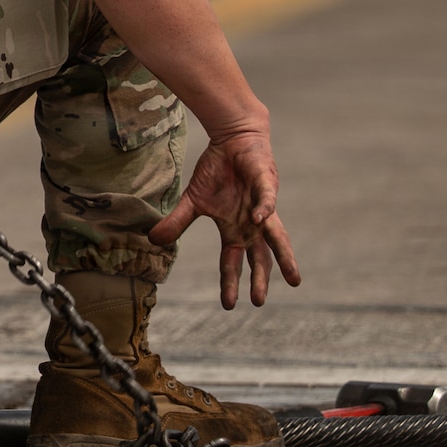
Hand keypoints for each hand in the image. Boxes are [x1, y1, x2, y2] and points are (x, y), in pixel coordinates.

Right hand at [149, 129, 301, 308]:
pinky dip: (264, 211)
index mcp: (235, 231)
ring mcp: (262, 208)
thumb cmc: (217, 172)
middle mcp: (252, 225)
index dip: (230, 283)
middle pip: (259, 257)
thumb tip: (153, 240)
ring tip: (293, 278)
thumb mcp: (193, 201)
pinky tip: (258, 222)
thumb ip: (177, 222)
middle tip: (258, 301)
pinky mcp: (266, 186)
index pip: (232, 262)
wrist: (232, 141)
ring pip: (277, 237)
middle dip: (260, 279)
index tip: (228, 305)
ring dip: (284, 257)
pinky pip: (267, 202)